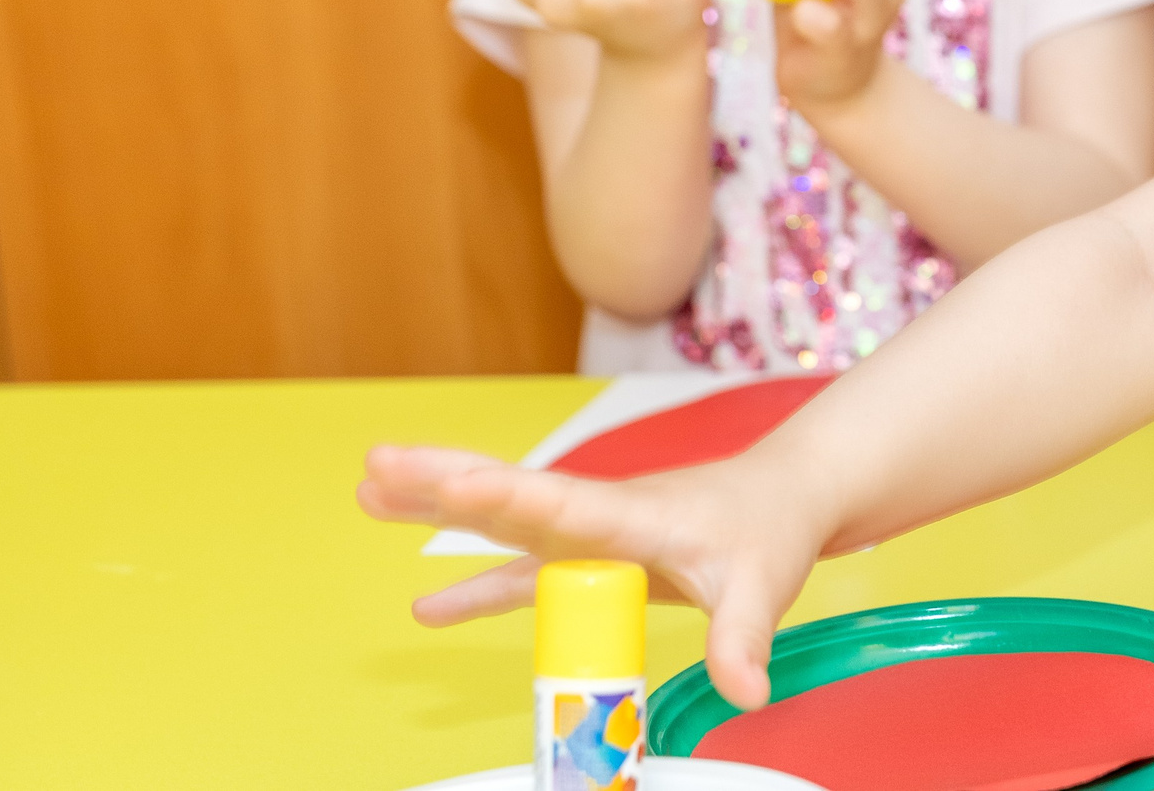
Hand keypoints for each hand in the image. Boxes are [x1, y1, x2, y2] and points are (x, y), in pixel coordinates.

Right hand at [360, 444, 826, 709]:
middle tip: (377, 461)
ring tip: (370, 490)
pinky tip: (424, 607)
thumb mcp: (762, 585)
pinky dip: (473, 587)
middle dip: (444, 479)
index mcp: (636, 514)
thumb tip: (745, 692)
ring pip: (503, 521)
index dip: (512, 495)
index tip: (457, 481)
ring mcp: (588, 534)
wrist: (784, 497)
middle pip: (511, 497)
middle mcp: (599, 516)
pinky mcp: (588, 557)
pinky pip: (520, 572)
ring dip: (439, 508)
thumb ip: (744, 638)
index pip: (566, 504)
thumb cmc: (769, 530)